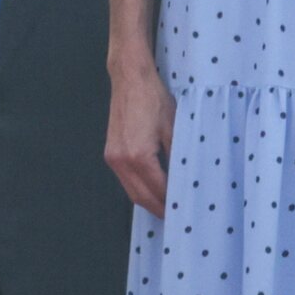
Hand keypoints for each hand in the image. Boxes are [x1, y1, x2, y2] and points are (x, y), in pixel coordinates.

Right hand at [105, 54, 175, 216]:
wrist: (130, 78)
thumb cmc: (153, 99)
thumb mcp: (173, 127)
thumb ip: (177, 156)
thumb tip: (184, 178)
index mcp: (139, 157)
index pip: (158, 190)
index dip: (171, 202)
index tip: (184, 209)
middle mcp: (121, 161)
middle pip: (141, 197)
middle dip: (159, 208)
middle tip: (177, 215)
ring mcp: (112, 158)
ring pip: (131, 191)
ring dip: (147, 200)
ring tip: (166, 205)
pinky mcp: (110, 153)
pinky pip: (125, 179)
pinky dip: (138, 187)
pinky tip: (151, 187)